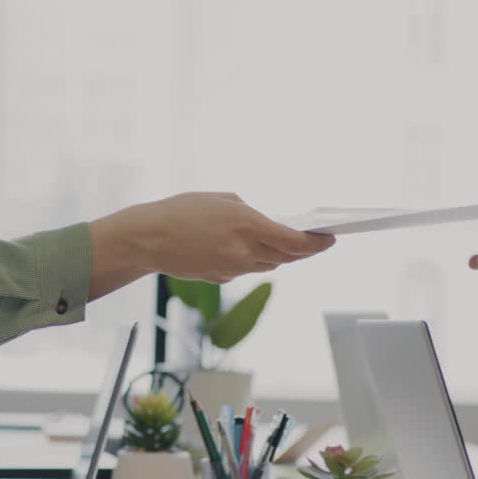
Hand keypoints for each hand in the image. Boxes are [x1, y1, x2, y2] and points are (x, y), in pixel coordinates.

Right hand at [90, 192, 335, 297]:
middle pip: (287, 257)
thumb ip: (248, 212)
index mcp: (248, 225)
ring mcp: (233, 269)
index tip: (330, 239)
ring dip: (277, 255)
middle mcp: (244, 251)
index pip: (295, 241)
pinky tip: (244, 248)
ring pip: (268, 265)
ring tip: (283, 242)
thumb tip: (265, 225)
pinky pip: (245, 269)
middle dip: (303, 250)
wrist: (147, 238)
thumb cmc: (180, 210)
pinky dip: (250, 259)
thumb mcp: (220, 199)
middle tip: (315, 242)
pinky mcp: (220, 279)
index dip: (317, 243)